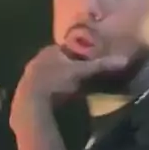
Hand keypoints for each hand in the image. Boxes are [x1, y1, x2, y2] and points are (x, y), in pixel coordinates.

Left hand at [10, 45, 127, 128]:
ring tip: (69, 90)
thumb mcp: (81, 72)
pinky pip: (40, 87)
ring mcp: (28, 74)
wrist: (32, 101)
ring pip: (47, 74)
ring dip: (57, 79)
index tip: (86, 64)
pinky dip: (48, 91)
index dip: (77, 56)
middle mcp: (37, 59)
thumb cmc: (57, 81)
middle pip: (56, 61)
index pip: (66, 48)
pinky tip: (55, 99)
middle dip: (66, 67)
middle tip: (79, 78)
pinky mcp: (25, 90)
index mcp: (50, 50)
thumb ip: (100, 66)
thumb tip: (123, 59)